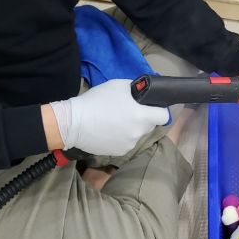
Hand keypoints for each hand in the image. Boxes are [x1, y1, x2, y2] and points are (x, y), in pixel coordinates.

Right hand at [49, 79, 168, 155]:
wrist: (73, 123)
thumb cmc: (97, 100)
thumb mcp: (118, 86)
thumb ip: (136, 91)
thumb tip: (144, 94)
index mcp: (142, 116)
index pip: (164, 116)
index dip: (159, 110)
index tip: (151, 107)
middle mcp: (139, 133)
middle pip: (149, 125)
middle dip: (142, 118)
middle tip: (127, 111)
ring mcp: (130, 144)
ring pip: (136, 134)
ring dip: (130, 128)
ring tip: (113, 121)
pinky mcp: (119, 152)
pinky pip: (125, 142)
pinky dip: (120, 137)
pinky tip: (107, 130)